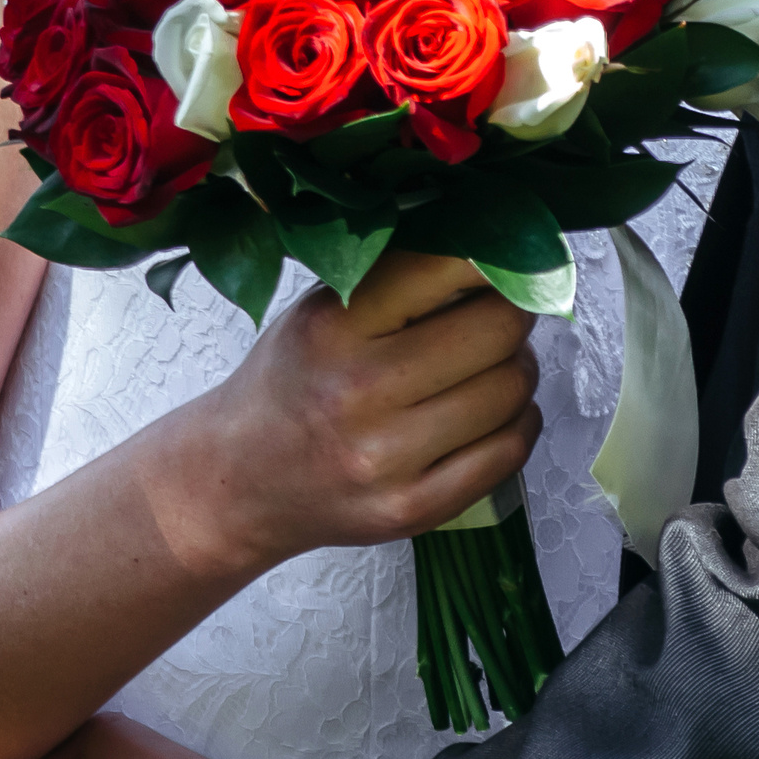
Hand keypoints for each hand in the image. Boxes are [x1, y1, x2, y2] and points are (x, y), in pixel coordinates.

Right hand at [200, 250, 542, 575]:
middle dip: (514, 312)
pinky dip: (517, 422)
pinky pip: (508, 453)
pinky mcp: (412, 510)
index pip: (449, 268)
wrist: (240, 480)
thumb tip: (493, 248)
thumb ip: (400, 276)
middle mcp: (360, 392)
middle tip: (503, 311)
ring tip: (492, 362)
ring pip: (511, 391)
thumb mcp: (323, 307)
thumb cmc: (291, 380)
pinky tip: (494, 411)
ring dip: (518, 367)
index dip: (495, 256)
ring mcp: (387, 459)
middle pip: (497, 330)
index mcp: (335, 326)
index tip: (507, 256)